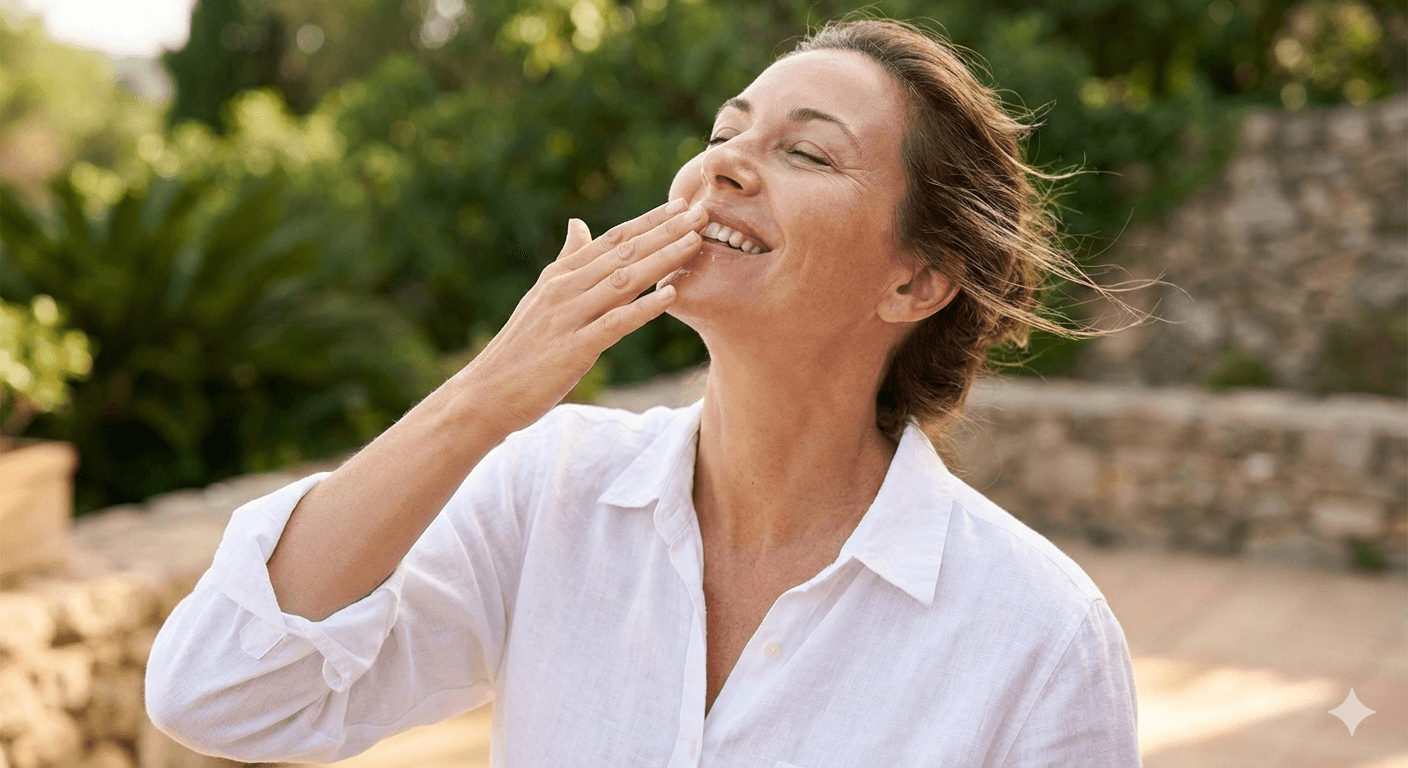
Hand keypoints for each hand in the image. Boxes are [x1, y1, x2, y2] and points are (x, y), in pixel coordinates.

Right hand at [457, 199, 705, 435]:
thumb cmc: (520, 348)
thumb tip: (578, 224)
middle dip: (664, 232)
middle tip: (701, 214)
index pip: (612, 240)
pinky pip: (615, 323)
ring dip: (662, 260)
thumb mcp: (540, 296)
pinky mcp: (573, 348)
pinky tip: (670, 295)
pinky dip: (643, 307)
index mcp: (560, 275)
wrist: (486, 392)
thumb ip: (566, 261)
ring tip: (694, 244)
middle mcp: (565, 289)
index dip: (648, 222)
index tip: (681, 206)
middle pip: (623, 253)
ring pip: (623, 281)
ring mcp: (569, 317)